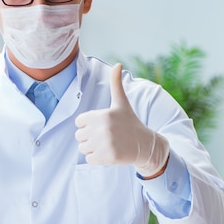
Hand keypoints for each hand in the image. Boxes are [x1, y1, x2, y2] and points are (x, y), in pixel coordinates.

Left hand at [74, 63, 168, 177]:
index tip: (102, 125)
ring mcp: (104, 144)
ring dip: (92, 149)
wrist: (145, 145)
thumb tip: (118, 64)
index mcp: (102, 115)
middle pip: (79, 136)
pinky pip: (89, 159)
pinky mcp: (106, 158)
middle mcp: (102, 129)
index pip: (79, 122)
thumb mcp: (121, 103)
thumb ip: (116, 84)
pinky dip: (97, 159)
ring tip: (107, 144)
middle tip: (106, 136)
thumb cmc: (130, 122)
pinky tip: (109, 153)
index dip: (88, 124)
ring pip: (82, 148)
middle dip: (90, 138)